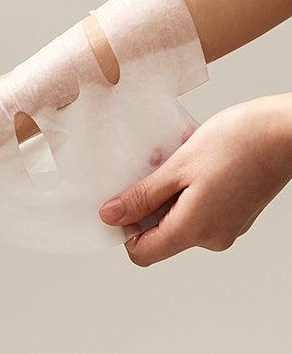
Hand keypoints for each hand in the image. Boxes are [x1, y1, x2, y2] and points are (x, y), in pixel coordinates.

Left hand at [99, 94, 291, 265]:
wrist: (285, 131)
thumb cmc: (236, 144)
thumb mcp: (177, 168)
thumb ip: (143, 196)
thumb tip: (111, 216)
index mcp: (195, 231)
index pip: (142, 253)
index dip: (125, 228)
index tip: (122, 198)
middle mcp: (212, 237)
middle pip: (160, 231)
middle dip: (149, 197)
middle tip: (154, 163)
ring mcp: (226, 225)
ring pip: (178, 213)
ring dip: (168, 185)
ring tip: (175, 154)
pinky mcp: (234, 211)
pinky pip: (197, 204)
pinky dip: (187, 183)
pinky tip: (192, 156)